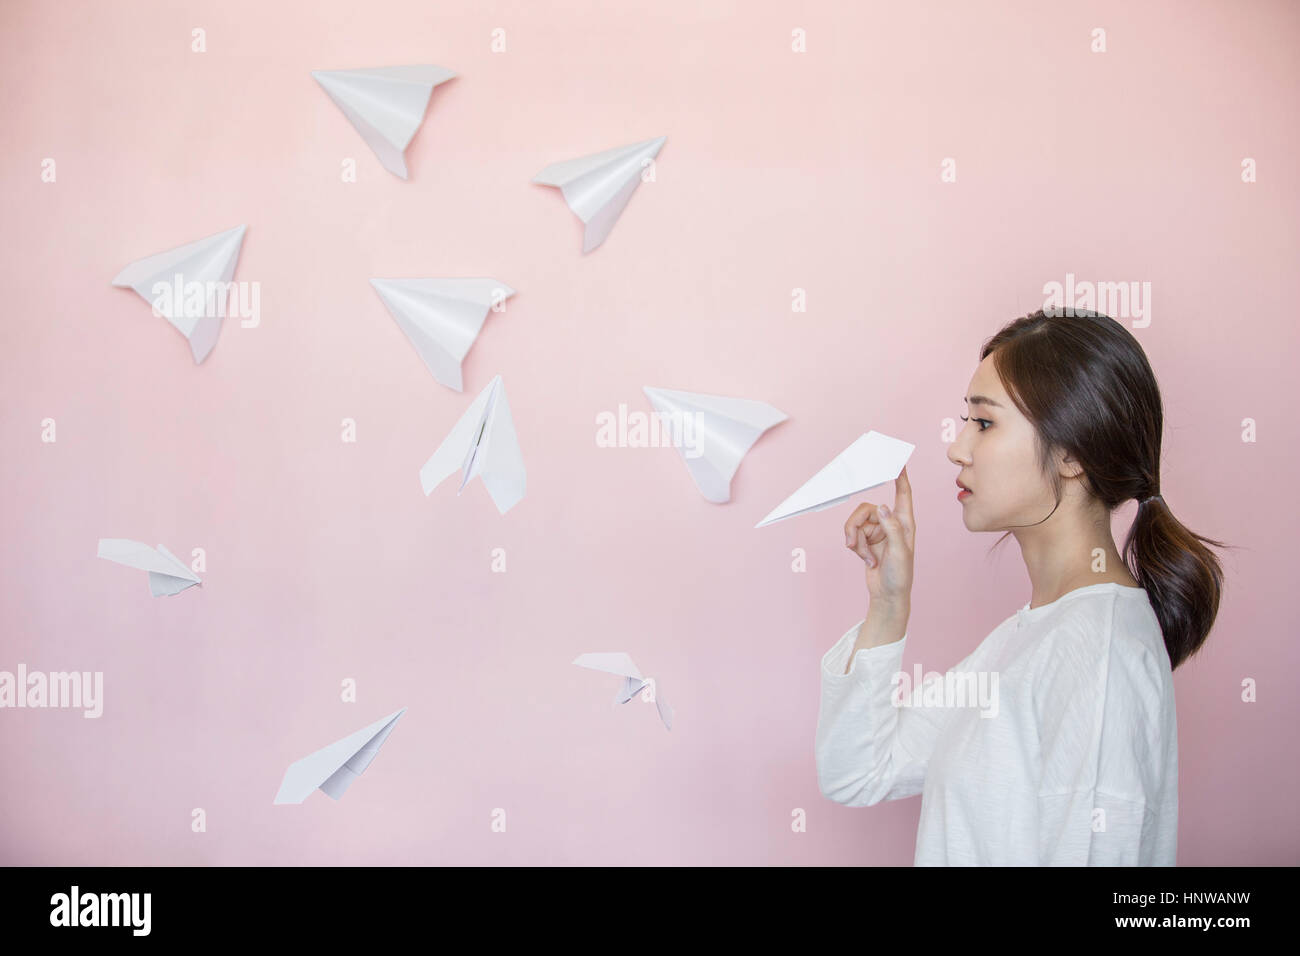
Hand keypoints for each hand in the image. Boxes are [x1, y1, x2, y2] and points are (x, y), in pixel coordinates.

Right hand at [843, 465, 914, 605]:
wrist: (887, 595)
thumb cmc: (900, 576)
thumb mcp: (900, 553)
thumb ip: (892, 529)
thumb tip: (882, 507)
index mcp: (905, 523)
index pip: (903, 494)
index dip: (900, 477)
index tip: (897, 461)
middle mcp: (890, 523)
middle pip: (866, 509)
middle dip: (855, 525)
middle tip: (852, 543)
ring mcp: (877, 531)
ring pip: (856, 522)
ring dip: (855, 540)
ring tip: (863, 556)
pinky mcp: (866, 540)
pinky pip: (852, 533)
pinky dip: (855, 546)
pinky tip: (864, 559)